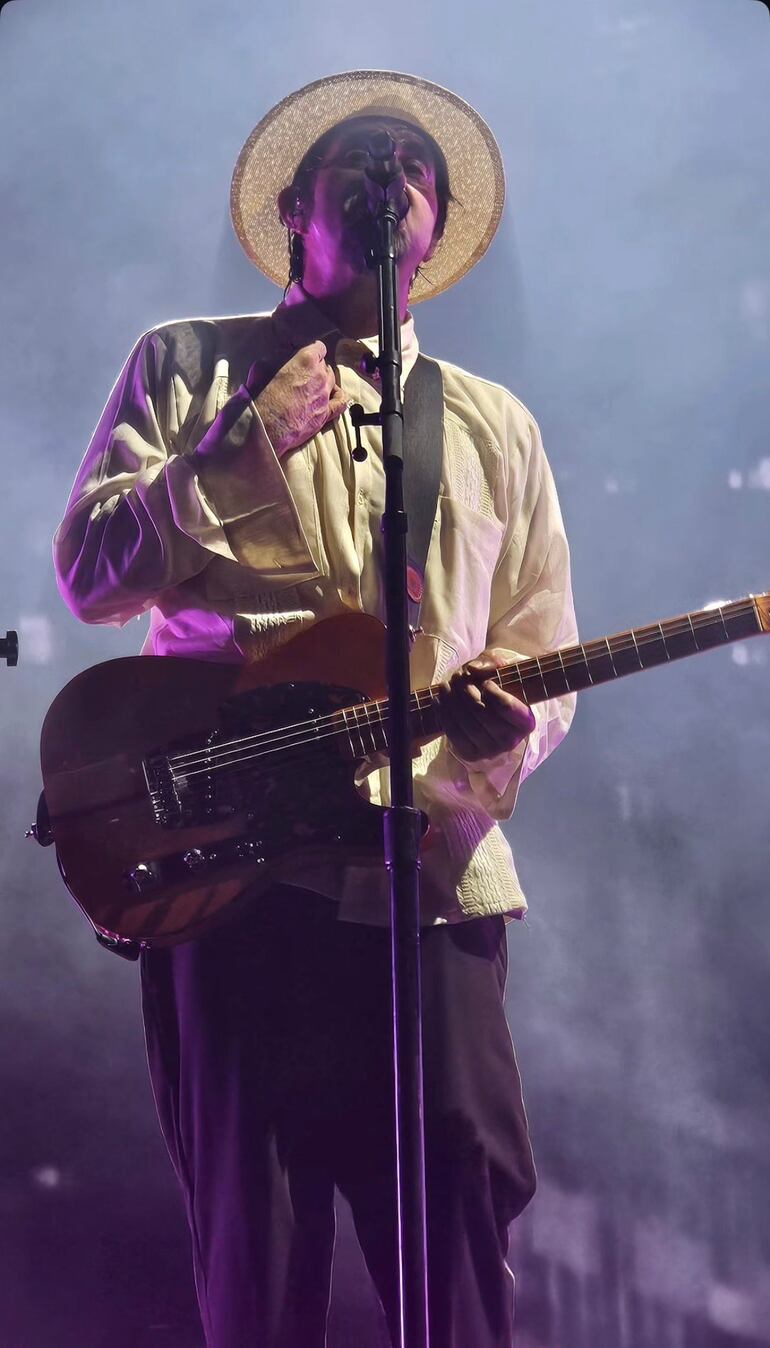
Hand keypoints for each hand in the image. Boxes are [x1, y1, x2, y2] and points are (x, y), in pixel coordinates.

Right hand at [249, 341, 347, 456]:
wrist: (265, 427)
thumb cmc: (261, 396)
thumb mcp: (261, 367)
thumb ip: (275, 358)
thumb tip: (280, 355)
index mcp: (306, 361)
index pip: (318, 347)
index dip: (312, 350)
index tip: (307, 354)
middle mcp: (319, 376)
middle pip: (324, 365)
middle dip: (315, 367)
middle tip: (304, 373)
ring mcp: (325, 396)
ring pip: (332, 380)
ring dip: (324, 380)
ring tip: (314, 384)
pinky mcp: (326, 413)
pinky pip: (341, 402)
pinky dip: (338, 396)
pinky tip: (333, 395)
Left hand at [438, 650, 535, 763]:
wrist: (492, 706)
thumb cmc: (501, 683)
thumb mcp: (502, 667)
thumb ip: (492, 662)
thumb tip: (474, 668)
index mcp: (526, 722)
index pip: (506, 707)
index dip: (491, 691)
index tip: (486, 682)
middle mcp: (511, 741)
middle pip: (482, 713)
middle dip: (466, 691)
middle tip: (458, 676)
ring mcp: (490, 751)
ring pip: (466, 723)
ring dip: (451, 700)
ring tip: (446, 684)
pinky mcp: (470, 754)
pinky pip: (453, 733)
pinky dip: (444, 714)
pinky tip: (439, 699)